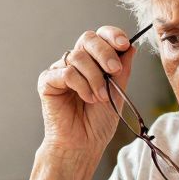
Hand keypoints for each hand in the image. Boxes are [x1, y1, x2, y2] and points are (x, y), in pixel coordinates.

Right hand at [37, 27, 136, 154]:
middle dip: (104, 52)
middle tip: (114, 70)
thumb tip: (131, 47)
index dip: (112, 35)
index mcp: (93, 61)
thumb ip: (122, 70)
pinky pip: (66, 72)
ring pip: (78, 56)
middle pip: (88, 38)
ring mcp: (60, 70)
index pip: (100, 36)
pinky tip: (87, 99)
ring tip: (100, 98)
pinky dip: (81, 85)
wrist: (83, 144)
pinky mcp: (47, 81)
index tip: (125, 44)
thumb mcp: (118, 92)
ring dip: (94, 77)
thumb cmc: (99, 122)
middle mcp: (75, 62)